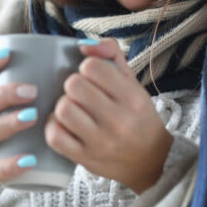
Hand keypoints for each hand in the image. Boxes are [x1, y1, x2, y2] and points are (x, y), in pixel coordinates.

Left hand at [45, 38, 172, 193]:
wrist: (152, 162)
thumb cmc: (138, 117)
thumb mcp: (134, 84)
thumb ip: (112, 55)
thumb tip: (84, 45)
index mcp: (132, 98)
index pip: (93, 67)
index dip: (86, 67)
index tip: (92, 77)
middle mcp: (118, 121)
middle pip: (74, 85)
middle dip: (73, 85)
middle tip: (81, 94)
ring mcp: (101, 142)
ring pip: (63, 109)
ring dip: (63, 105)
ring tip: (73, 108)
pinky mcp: (86, 159)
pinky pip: (55, 136)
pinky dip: (53, 126)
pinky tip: (63, 124)